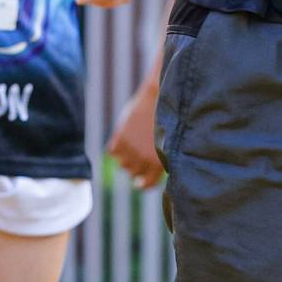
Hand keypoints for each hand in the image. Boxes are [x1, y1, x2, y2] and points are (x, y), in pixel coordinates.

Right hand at [108, 72, 163, 187]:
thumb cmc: (168, 120)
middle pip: (133, 173)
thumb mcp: (168, 144)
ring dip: (126, 159)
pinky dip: (116, 147)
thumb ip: (159, 160)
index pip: (147, 183)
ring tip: (133, 147)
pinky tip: (125, 139)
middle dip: (135, 168)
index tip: (140, 181)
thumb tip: (145, 177)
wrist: (160, 97)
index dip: (143, 183)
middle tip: (138, 158)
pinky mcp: (120, 138)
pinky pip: (112, 152)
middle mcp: (144, 158)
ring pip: (122, 164)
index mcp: (159, 162)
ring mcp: (131, 149)